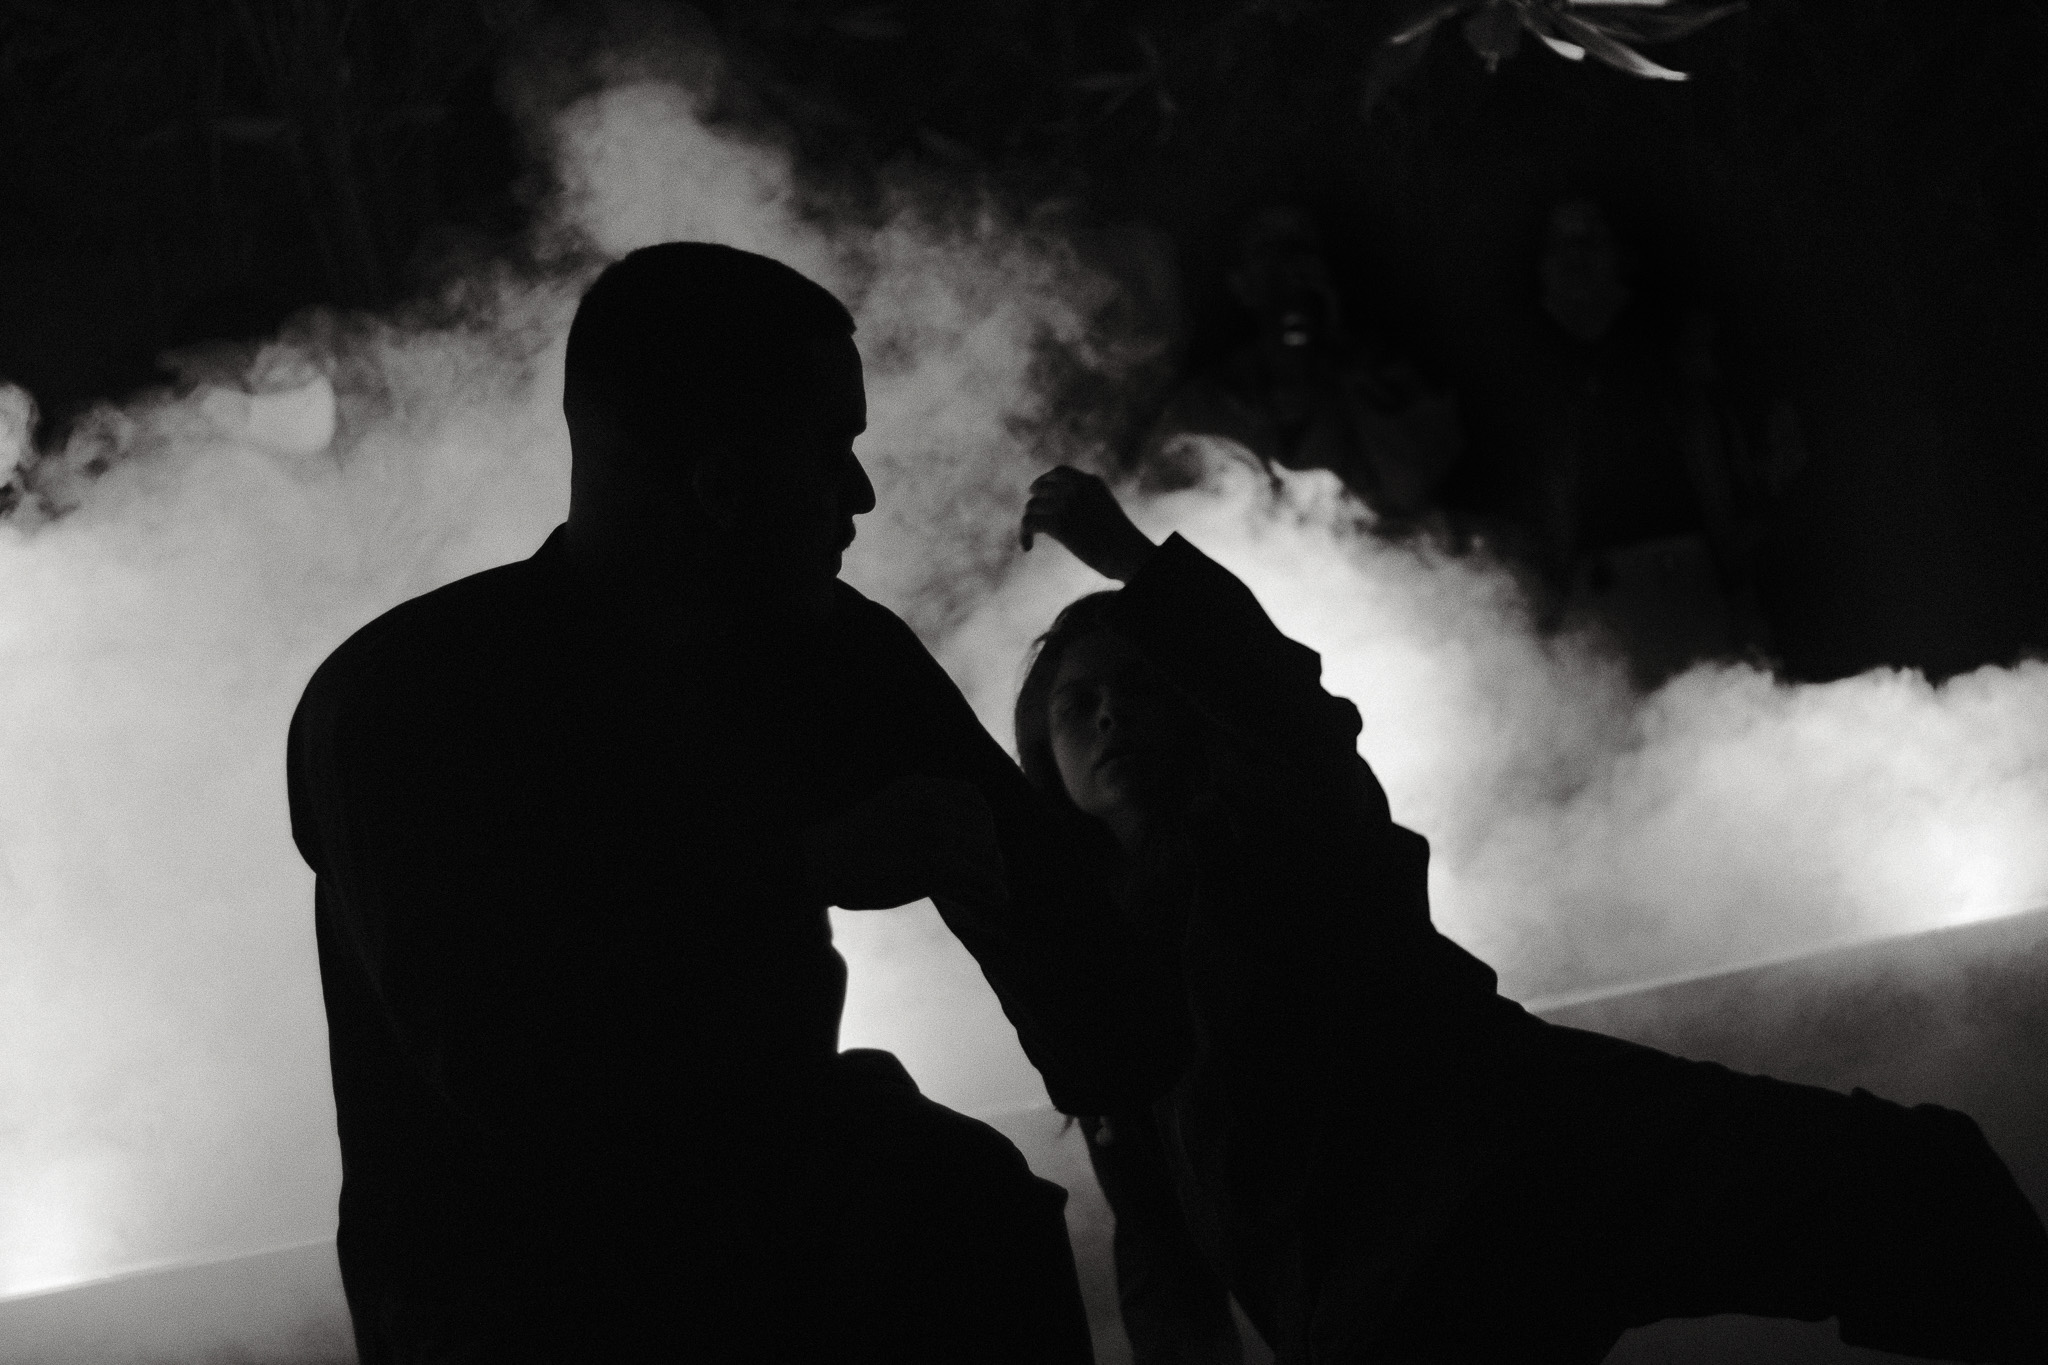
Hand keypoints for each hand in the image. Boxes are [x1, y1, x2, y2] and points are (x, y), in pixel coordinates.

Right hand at [800, 775, 1008, 911]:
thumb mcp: (888, 810)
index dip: (986, 821)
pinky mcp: (929, 864)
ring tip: (999, 891)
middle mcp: (929, 804)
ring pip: (982, 853)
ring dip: (994, 874)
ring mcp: (930, 832)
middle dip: (991, 851)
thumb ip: (920, 814)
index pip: (972, 796)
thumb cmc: (850, 845)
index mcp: (918, 788)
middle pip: (982, 826)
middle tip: (995, 872)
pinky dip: (991, 890)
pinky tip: (997, 901)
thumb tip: (955, 837)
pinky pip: (974, 877)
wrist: (819, 862)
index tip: (987, 841)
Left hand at [1020, 465, 1157, 581]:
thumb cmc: (1121, 541)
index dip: (1043, 481)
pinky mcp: (1059, 523)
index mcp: (1091, 482)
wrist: (1131, 555)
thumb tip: (1059, 509)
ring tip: (1031, 538)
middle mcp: (1077, 488)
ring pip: (1032, 506)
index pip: (1059, 472)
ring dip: (1028, 522)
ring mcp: (1067, 504)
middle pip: (1040, 489)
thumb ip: (1086, 502)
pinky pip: (1028, 523)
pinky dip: (1023, 535)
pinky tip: (1027, 547)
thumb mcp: (1105, 511)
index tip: (1035, 492)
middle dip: (1034, 505)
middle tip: (1033, 521)